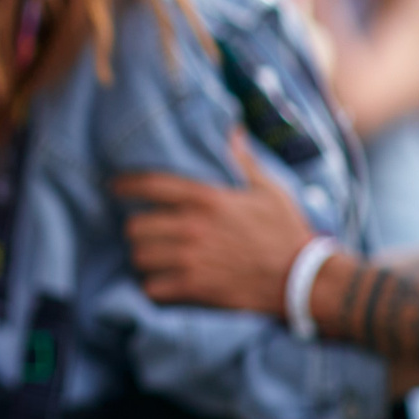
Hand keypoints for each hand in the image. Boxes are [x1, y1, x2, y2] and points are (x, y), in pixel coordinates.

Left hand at [112, 130, 310, 316]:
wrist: (303, 280)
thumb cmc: (286, 231)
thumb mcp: (269, 190)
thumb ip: (244, 160)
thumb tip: (232, 130)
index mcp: (207, 199)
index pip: (150, 185)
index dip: (126, 185)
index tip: (115, 187)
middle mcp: (192, 227)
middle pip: (134, 226)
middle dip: (138, 229)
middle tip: (146, 232)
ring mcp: (190, 259)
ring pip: (139, 257)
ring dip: (144, 258)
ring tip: (154, 257)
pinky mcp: (194, 288)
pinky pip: (152, 287)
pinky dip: (154, 286)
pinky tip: (164, 282)